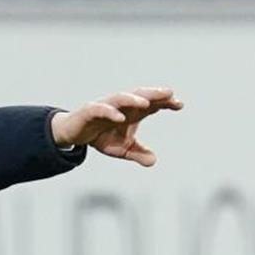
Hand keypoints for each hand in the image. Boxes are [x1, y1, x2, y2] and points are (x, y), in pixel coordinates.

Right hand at [51, 87, 183, 166]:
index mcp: (131, 112)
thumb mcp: (121, 149)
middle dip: (154, 93)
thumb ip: (138, 153)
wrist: (74, 134)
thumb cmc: (101, 136)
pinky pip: (101, 109)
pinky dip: (111, 112)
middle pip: (139, 95)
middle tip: (169, 93)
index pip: (151, 103)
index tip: (180, 104)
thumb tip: (154, 161)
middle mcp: (120, 105)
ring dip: (133, 99)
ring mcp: (105, 106)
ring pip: (121, 98)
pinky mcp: (89, 110)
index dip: (165, 102)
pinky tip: (121, 118)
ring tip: (146, 103)